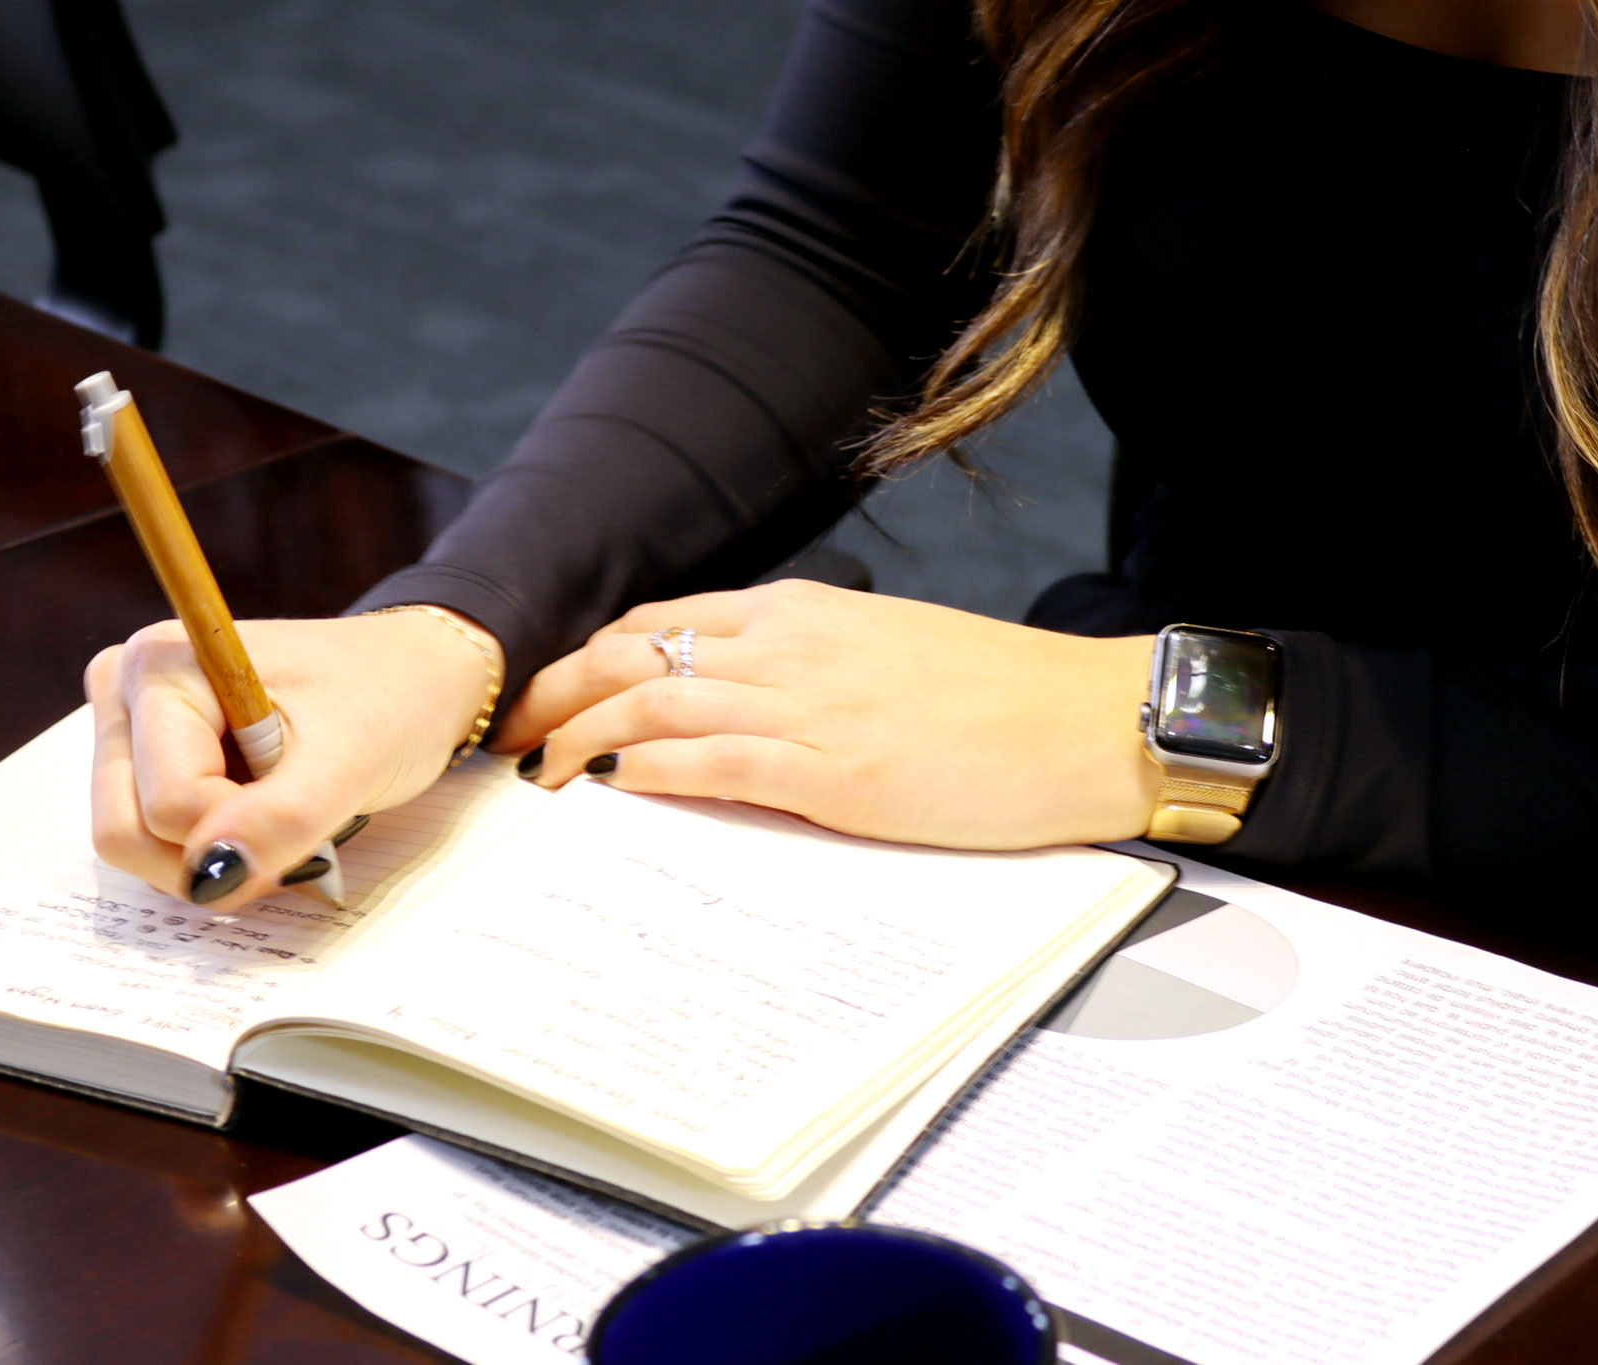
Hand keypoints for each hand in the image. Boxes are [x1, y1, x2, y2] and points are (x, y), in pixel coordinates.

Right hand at [85, 610, 501, 904]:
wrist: (415, 677)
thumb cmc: (389, 699)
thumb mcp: (352, 757)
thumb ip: (284, 815)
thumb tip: (209, 875)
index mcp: (162, 665)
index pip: (170, 802)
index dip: (245, 831)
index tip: (312, 806)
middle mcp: (125, 689)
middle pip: (126, 829)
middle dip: (216, 856)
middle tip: (296, 825)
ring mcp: (128, 726)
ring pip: (131, 843)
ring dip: (215, 857)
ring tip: (282, 812)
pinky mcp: (144, 760)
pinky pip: (150, 839)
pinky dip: (210, 850)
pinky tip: (260, 816)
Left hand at [498, 580, 1159, 848]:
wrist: (1087, 721)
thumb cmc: (1001, 698)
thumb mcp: (890, 658)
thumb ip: (809, 671)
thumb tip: (742, 709)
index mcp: (804, 613)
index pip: (659, 623)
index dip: (586, 661)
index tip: (548, 699)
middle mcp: (790, 646)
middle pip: (630, 655)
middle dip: (553, 696)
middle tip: (509, 742)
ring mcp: (810, 706)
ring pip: (652, 706)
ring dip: (577, 743)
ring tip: (535, 784)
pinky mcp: (835, 772)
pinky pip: (712, 763)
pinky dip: (645, 774)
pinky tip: (607, 793)